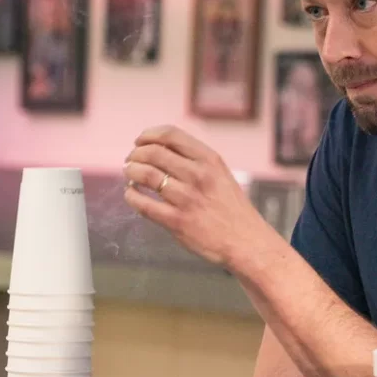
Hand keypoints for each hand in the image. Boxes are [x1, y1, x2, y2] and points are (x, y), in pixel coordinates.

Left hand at [122, 125, 278, 268]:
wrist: (246, 241)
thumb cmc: (231, 208)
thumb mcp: (220, 174)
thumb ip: (195, 160)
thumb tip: (158, 148)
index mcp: (209, 160)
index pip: (171, 135)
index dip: (148, 135)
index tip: (139, 140)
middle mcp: (198, 176)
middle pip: (154, 153)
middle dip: (136, 154)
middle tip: (130, 159)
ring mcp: (187, 199)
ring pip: (146, 176)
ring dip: (131, 172)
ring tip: (129, 173)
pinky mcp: (177, 222)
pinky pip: (144, 204)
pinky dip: (131, 196)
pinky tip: (131, 194)